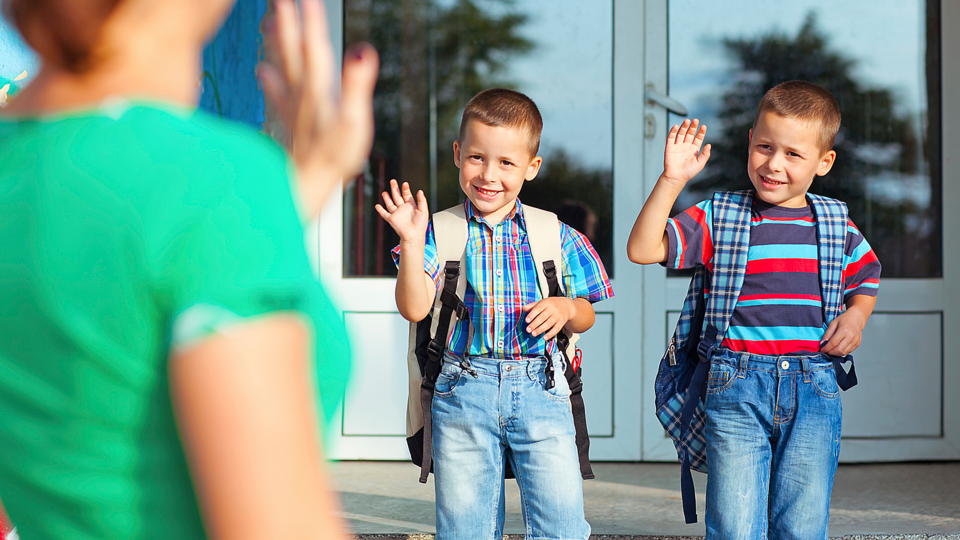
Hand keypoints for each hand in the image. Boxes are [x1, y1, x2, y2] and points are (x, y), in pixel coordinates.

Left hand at [259, 0, 378, 218]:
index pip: (314, 45)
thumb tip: (362, 50)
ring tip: (267, 18)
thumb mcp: (354, 122)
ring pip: (280, 64)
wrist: (302, 188)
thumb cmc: (332, 160)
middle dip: (286, 19)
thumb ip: (357, 85)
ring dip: (274, 40)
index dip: (311, 18)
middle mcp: (300, 93)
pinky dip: (267, 77)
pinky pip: (275, 91)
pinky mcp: (287, 122)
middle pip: (291, 48)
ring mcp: (291, 107)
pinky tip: (260, 69)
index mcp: (318, 89)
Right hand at [374, 179, 429, 242]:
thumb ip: (422, 200)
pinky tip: (377, 205)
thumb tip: (420, 191)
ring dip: (387, 198)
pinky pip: (384, 213)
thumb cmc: (420, 225)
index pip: (407, 195)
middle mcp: (403, 209)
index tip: (405, 184)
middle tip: (393, 181)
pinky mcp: (391, 219)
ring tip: (384, 192)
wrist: (414, 236)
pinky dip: (380, 210)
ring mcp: (397, 214)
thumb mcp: (424, 211)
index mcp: (411, 206)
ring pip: (390, 204)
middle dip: (395, 189)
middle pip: (397, 197)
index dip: (405, 189)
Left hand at [522, 297, 575, 340]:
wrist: (567, 306)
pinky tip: (544, 338)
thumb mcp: (542, 302)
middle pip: (543, 317)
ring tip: (533, 334)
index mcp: (547, 303)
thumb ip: (532, 305)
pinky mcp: (561, 323)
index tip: (526, 320)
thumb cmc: (551, 304)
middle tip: (528, 330)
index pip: (538, 308)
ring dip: (540, 330)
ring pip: (549, 324)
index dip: (532, 314)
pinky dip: (550, 334)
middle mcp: (553, 309)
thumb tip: (523, 308)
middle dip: (535, 324)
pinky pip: (556, 329)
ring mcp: (558, 316)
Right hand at [662, 118, 710, 184]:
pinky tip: (676, 126)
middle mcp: (686, 146)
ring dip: (684, 127)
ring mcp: (677, 146)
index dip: (701, 132)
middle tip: (696, 120)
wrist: (676, 177)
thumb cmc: (689, 172)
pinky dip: (673, 131)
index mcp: (694, 149)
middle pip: (690, 133)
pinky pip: (671, 137)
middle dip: (693, 127)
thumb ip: (705, 154)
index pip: (698, 138)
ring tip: (687, 121)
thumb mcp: (700, 163)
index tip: (703, 126)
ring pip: (681, 133)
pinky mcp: (669, 147)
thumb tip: (709, 144)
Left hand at [820, 308, 866, 356]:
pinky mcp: (857, 344)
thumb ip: (827, 334)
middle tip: (826, 351)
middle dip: (831, 352)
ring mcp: (855, 341)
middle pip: (839, 350)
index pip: (833, 343)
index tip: (822, 350)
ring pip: (844, 352)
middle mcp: (851, 337)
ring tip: (831, 350)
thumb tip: (822, 343)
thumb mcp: (833, 323)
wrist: (857, 318)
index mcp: (844, 331)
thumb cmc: (845, 319)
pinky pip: (849, 351)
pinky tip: (838, 348)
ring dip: (836, 354)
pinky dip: (842, 352)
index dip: (826, 348)